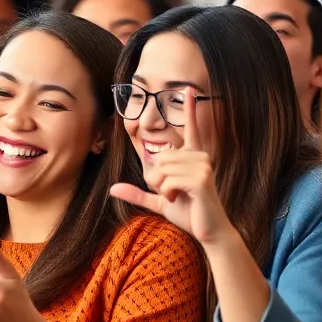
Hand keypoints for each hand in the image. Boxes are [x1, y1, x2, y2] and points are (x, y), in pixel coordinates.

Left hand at [110, 87, 232, 245]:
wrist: (209, 232)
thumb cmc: (189, 214)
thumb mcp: (159, 201)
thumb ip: (138, 193)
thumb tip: (112, 189)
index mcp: (193, 158)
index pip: (191, 129)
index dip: (189, 109)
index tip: (187, 89)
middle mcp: (200, 157)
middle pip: (159, 158)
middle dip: (157, 179)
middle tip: (172, 192)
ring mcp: (203, 166)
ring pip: (161, 168)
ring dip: (162, 187)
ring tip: (178, 196)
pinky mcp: (201, 180)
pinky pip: (168, 180)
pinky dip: (167, 193)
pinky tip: (180, 199)